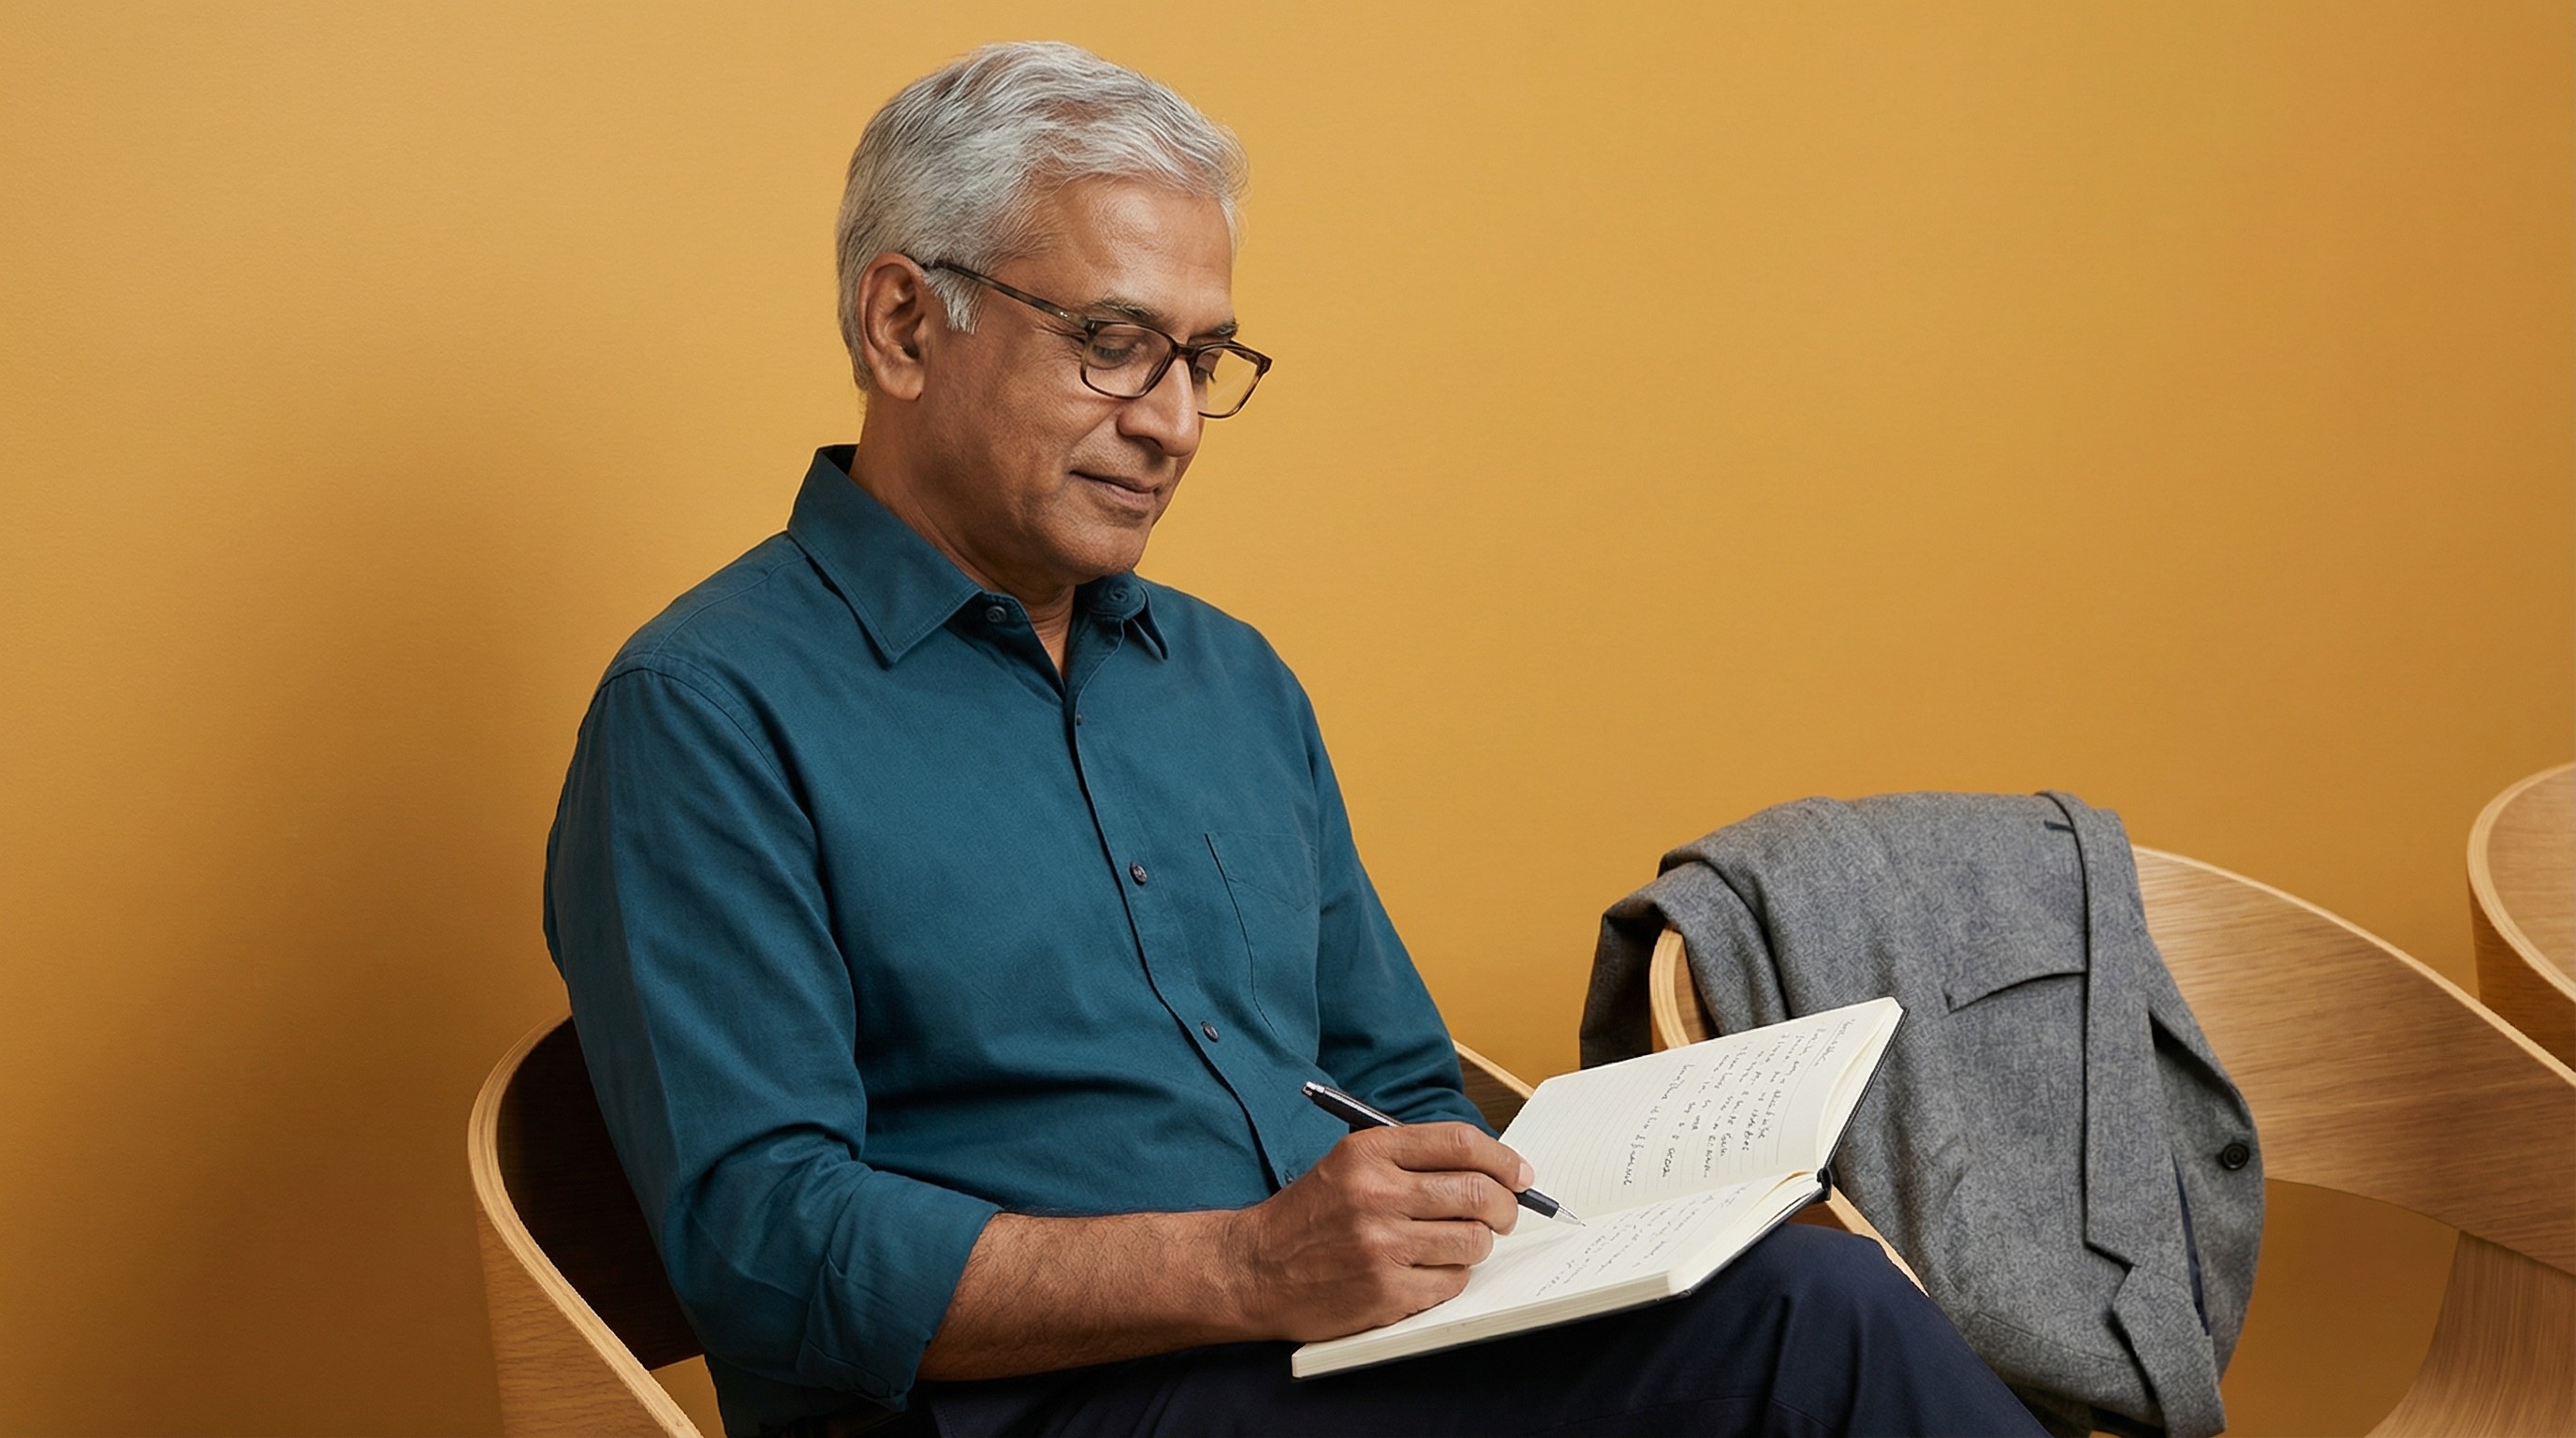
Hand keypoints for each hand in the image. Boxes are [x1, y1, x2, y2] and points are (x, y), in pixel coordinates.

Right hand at [1219, 1122, 1532, 1340]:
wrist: (1254, 1268)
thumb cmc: (1310, 1216)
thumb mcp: (1349, 1164)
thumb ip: (1412, 1159)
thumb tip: (1490, 1168)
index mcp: (1370, 1152)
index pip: (1462, 1143)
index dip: (1504, 1159)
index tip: (1520, 1174)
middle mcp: (1377, 1193)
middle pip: (1479, 1192)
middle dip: (1506, 1206)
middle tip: (1503, 1215)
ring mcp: (1382, 1245)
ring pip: (1474, 1241)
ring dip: (1476, 1244)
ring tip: (1455, 1244)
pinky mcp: (1385, 1290)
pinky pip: (1452, 1281)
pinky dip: (1451, 1277)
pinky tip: (1427, 1270)